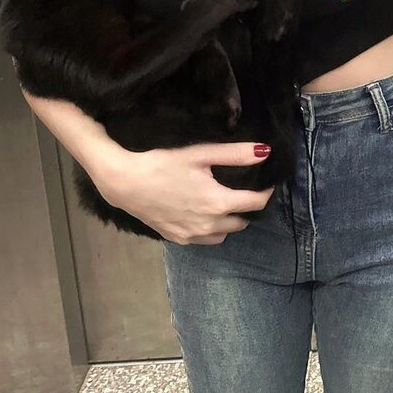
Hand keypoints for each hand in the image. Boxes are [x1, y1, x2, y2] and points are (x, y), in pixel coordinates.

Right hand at [95, 141, 274, 243]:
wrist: (125, 182)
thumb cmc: (164, 163)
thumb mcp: (201, 153)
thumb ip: (236, 154)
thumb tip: (266, 152)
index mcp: (218, 203)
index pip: (256, 204)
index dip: (266, 192)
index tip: (267, 182)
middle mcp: (208, 225)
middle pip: (242, 222)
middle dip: (247, 208)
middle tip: (244, 190)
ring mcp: (191, 236)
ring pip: (223, 234)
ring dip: (229, 221)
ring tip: (225, 203)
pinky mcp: (177, 239)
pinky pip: (204, 240)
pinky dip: (211, 230)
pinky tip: (203, 214)